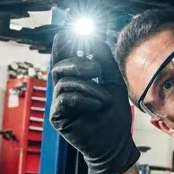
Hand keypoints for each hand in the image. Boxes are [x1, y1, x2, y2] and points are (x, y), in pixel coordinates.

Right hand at [50, 32, 139, 173]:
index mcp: (76, 80)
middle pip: (60, 66)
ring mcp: (59, 103)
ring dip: (88, 87)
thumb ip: (104, 61)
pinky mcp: (57, 117)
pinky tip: (96, 106)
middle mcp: (64, 90)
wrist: (115, 142)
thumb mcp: (113, 82)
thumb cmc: (114, 115)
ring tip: (103, 98)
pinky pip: (65, 98)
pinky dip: (83, 99)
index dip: (63, 45)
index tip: (65, 31)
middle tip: (97, 70)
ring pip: (64, 82)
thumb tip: (95, 38)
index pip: (65, 58)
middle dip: (79, 63)